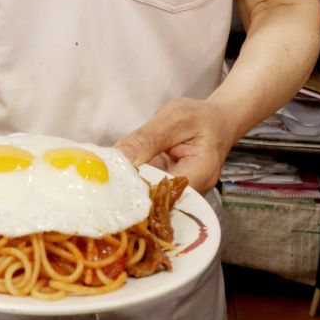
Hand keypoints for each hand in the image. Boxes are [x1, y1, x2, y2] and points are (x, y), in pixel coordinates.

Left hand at [114, 97, 235, 192]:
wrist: (217, 121)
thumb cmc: (201, 117)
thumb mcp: (174, 119)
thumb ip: (147, 139)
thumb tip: (118, 158)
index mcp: (200, 174)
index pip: (164, 193)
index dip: (136, 190)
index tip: (111, 182)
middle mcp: (193, 192)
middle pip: (156, 202)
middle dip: (128, 193)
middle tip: (102, 184)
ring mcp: (181, 193)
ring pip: (149, 198)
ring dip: (128, 188)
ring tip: (106, 181)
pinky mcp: (170, 189)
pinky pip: (149, 190)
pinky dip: (134, 182)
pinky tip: (118, 176)